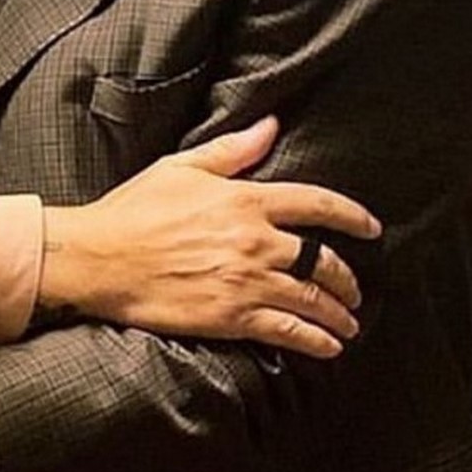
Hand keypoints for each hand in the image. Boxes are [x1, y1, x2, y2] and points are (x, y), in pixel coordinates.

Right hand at [37, 115, 381, 358]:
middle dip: (347, 277)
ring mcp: (246, 281)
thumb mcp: (180, 167)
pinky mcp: (233, 317)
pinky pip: (289, 331)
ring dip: (338, 314)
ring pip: (312, 299)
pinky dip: (316, 341)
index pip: (315, 204)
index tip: (371, 226)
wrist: (101, 258)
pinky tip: (327, 345)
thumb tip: (270, 126)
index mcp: (244, 199)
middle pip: (323, 260)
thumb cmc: (134, 209)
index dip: (351, 216)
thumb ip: (232, 150)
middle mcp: (254, 240)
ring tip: (348, 323)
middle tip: (355, 288)